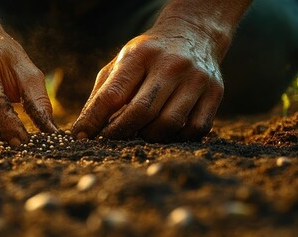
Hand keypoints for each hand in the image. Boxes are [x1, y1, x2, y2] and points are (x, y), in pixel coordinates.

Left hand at [72, 24, 226, 141]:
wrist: (193, 34)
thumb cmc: (148, 56)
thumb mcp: (121, 63)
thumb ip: (102, 95)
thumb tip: (83, 131)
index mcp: (140, 55)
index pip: (113, 94)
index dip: (94, 120)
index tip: (82, 137)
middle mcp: (171, 64)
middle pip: (142, 112)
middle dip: (122, 133)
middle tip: (111, 141)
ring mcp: (196, 78)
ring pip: (169, 124)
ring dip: (150, 137)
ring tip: (140, 135)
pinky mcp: (215, 92)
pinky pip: (195, 129)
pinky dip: (178, 138)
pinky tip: (167, 133)